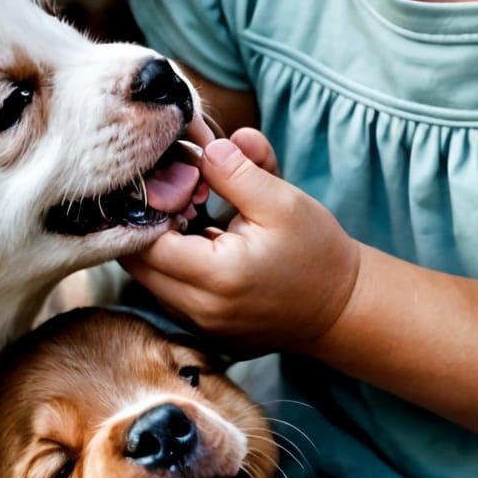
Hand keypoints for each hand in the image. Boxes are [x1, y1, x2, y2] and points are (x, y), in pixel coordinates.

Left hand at [121, 132, 360, 352]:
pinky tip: (203, 240)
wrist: (341, 305)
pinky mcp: (204, 329)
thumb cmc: (316, 251)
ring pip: (149, 279)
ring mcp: (200, 325)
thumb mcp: (282, 201)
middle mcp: (200, 309)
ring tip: (195, 215)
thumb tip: (205, 148)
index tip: (178, 181)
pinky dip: (175, 263)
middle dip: (150, 223)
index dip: (152, 206)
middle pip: (137, 264)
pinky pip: (169, 292)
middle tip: (182, 195)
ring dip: (160, 244)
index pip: (145, 242)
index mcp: (218, 276)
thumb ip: (239, 171)